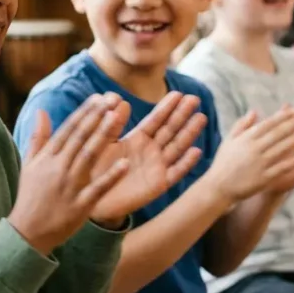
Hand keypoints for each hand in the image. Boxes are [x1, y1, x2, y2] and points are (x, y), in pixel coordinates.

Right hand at [10, 94, 132, 254]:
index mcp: (48, 158)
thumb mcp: (29, 165)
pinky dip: (111, 176)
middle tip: (112, 99)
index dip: (84, 112)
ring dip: (103, 136)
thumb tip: (41, 111)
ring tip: (117, 118)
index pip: (68, 129)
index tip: (98, 97)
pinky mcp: (80, 205)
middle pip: (80, 138)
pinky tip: (124, 163)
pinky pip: (98, 188)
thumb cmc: (30, 196)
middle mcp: (58, 168)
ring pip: (89, 157)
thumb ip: (38, 137)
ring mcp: (70, 187)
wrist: (27, 233)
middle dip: (96, 117)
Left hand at [88, 92, 207, 225]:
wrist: (92, 200)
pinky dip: (186, 162)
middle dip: (182, 115)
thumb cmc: (95, 169)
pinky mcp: (159, 184)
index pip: (155, 120)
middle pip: (170, 129)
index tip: (178, 93)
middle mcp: (151, 150)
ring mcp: (157, 167)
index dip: (166, 107)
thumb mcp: (101, 143)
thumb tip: (119, 100)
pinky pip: (176, 172)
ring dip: (189, 133)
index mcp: (138, 139)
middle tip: (195, 99)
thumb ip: (111, 125)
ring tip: (201, 117)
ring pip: (177, 147)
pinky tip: (196, 151)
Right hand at [206, 106, 293, 201]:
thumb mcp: (229, 140)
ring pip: (282, 148)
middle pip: (279, 133)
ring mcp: (260, 163)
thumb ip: (242, 125)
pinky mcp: (263, 178)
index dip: (283, 116)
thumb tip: (254, 111)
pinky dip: (292, 162)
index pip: (269, 123)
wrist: (218, 187)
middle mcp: (254, 148)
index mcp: (247, 138)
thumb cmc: (223, 163)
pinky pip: (281, 168)